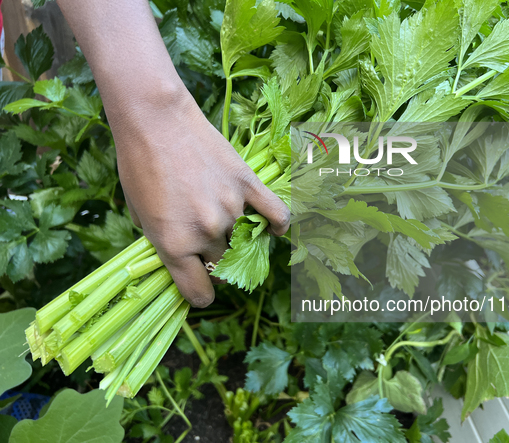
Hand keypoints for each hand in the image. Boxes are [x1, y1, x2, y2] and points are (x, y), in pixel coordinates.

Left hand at [110, 83, 289, 306]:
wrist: (155, 119)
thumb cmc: (137, 164)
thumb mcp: (138, 213)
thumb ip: (161, 241)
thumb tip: (180, 256)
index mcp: (174, 245)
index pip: (199, 293)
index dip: (199, 294)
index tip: (200, 286)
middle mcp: (207, 232)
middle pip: (222, 266)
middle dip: (214, 261)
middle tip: (206, 245)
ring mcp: (232, 208)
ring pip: (244, 240)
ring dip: (237, 237)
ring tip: (227, 221)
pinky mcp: (248, 184)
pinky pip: (275, 213)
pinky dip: (279, 224)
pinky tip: (277, 230)